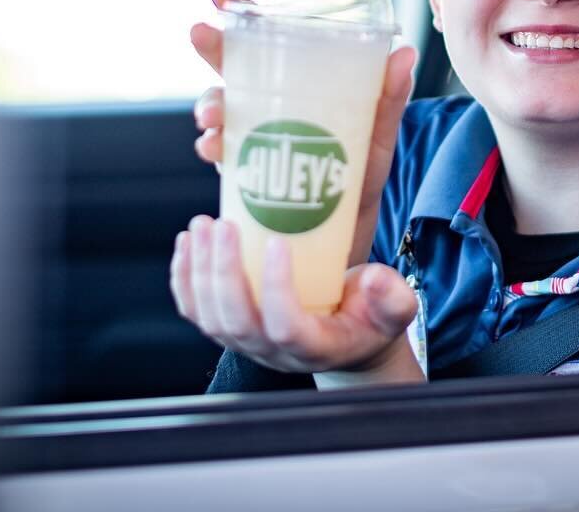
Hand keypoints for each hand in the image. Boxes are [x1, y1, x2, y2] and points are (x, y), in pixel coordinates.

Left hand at [170, 215, 419, 377]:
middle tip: (224, 225)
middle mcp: (273, 352)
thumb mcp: (394, 308)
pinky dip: (183, 279)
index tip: (278, 243)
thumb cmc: (369, 318)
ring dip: (200, 271)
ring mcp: (246, 343)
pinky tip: (187, 244)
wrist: (347, 339)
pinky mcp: (228, 330)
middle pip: (237, 321)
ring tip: (203, 225)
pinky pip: (195, 312)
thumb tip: (374, 280)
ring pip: (210, 318)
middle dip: (224, 272)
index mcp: (315, 347)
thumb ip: (393, 297)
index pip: (286, 327)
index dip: (277, 288)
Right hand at [189, 0, 417, 266]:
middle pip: (231, 69)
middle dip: (211, 49)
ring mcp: (250, 140)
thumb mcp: (377, 137)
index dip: (239, 13)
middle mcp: (267, 108)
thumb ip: (388, 99)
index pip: (265, 41)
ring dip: (210, 105)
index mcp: (297, 87)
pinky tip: (215, 150)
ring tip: (214, 115)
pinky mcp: (242, 176)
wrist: (346, 238)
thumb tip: (405, 53)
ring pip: (220, 111)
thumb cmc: (359, 178)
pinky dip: (212, 149)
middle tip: (200, 35)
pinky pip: (219, 156)